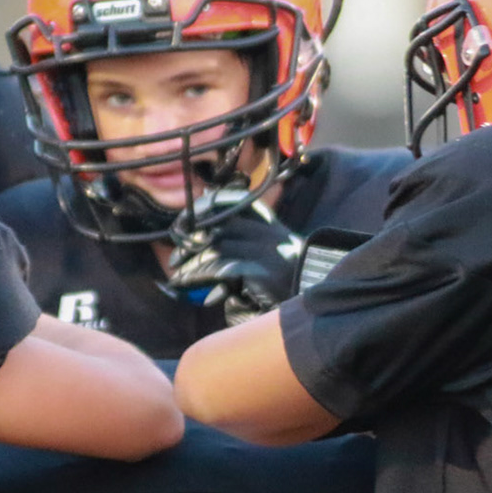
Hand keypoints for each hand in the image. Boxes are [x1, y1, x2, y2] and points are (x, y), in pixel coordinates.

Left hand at [164, 199, 305, 323]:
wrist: (315, 290)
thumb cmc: (287, 272)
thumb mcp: (266, 247)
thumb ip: (240, 235)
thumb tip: (205, 222)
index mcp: (264, 220)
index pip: (228, 202)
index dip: (202, 209)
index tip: (182, 225)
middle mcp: (263, 230)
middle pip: (216, 227)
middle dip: (190, 242)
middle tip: (175, 258)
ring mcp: (264, 249)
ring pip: (216, 248)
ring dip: (192, 265)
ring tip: (179, 277)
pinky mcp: (262, 270)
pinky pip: (223, 269)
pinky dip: (203, 278)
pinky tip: (195, 289)